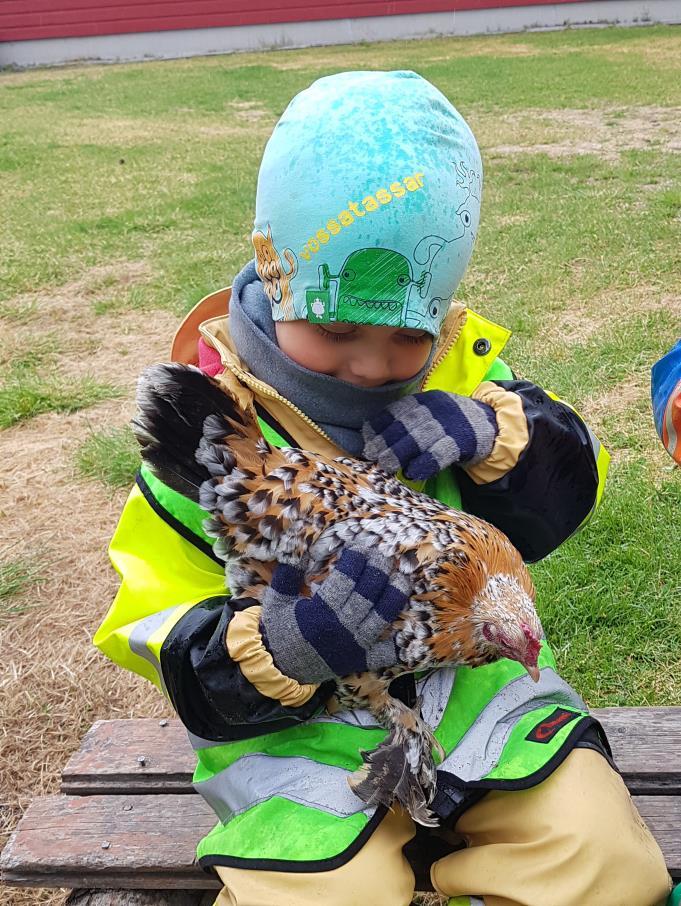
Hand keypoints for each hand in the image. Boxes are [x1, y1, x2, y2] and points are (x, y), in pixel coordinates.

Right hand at [259, 547, 411, 683]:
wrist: (279, 669)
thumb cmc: (279, 631)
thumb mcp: (277, 601)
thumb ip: (287, 575)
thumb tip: (295, 547)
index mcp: (319, 612)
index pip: (345, 580)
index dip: (356, 560)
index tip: (360, 547)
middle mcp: (340, 628)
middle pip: (367, 594)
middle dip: (378, 570)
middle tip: (383, 555)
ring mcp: (354, 646)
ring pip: (382, 617)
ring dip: (395, 595)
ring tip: (402, 577)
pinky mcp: (360, 661)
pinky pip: (385, 654)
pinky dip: (398, 642)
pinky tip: (407, 624)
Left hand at [362, 390, 497, 480]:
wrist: (491, 425)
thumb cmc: (452, 423)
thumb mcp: (431, 414)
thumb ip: (407, 421)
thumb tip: (371, 433)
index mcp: (426, 400)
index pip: (399, 410)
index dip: (381, 423)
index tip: (366, 437)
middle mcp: (436, 409)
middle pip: (407, 424)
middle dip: (386, 440)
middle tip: (372, 455)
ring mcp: (450, 424)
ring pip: (420, 438)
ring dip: (400, 452)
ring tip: (386, 465)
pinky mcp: (463, 441)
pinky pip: (441, 453)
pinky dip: (425, 463)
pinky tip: (412, 472)